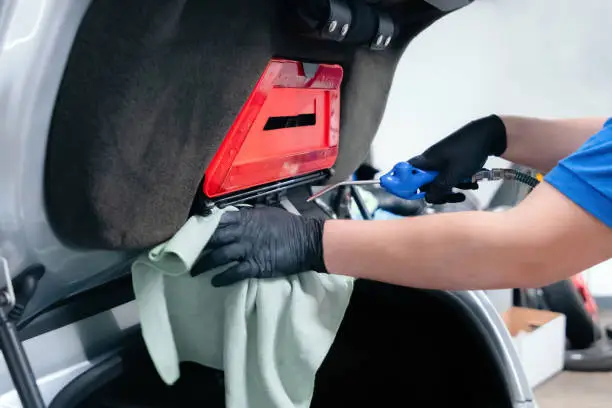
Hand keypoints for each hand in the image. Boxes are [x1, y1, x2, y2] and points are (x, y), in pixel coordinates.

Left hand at [192, 207, 326, 286]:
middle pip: (213, 239)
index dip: (202, 226)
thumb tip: (234, 214)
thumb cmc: (288, 225)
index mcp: (245, 218)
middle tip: (184, 254)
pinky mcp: (255, 266)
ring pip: (218, 256)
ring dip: (204, 265)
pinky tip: (214, 282)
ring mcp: (247, 249)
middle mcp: (242, 233)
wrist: (307, 241)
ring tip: (193, 271)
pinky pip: (233, 272)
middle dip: (197, 247)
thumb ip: (249, 214)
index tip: (190, 232)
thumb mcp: (267, 212)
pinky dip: (221, 278)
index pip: (216, 220)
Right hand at [408, 115, 506, 203]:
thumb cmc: (468, 152)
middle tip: (454, 196)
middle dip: (441, 192)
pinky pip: (451, 175)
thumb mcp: (453, 173)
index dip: (408, 187)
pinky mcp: (452, 161)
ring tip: (470, 187)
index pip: (407, 174)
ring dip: (455, 187)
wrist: (488, 134)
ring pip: (442, 181)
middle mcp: (430, 161)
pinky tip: (474, 181)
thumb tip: (428, 198)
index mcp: (426, 161)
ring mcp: (442, 161)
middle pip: (427, 183)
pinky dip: (462, 180)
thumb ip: (439, 187)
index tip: (420, 196)